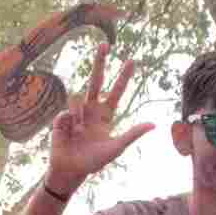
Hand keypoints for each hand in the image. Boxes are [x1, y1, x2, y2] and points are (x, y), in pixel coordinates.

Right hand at [47, 42, 153, 189]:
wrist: (71, 170)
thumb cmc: (94, 162)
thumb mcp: (116, 148)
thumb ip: (132, 134)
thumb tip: (154, 125)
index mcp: (105, 115)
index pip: (116, 92)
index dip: (123, 77)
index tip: (132, 60)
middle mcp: (91, 109)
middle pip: (96, 80)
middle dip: (100, 62)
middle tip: (104, 44)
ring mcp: (75, 112)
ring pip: (78, 98)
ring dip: (79, 116)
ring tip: (78, 132)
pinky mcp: (61, 117)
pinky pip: (67, 111)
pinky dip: (70, 122)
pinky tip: (69, 132)